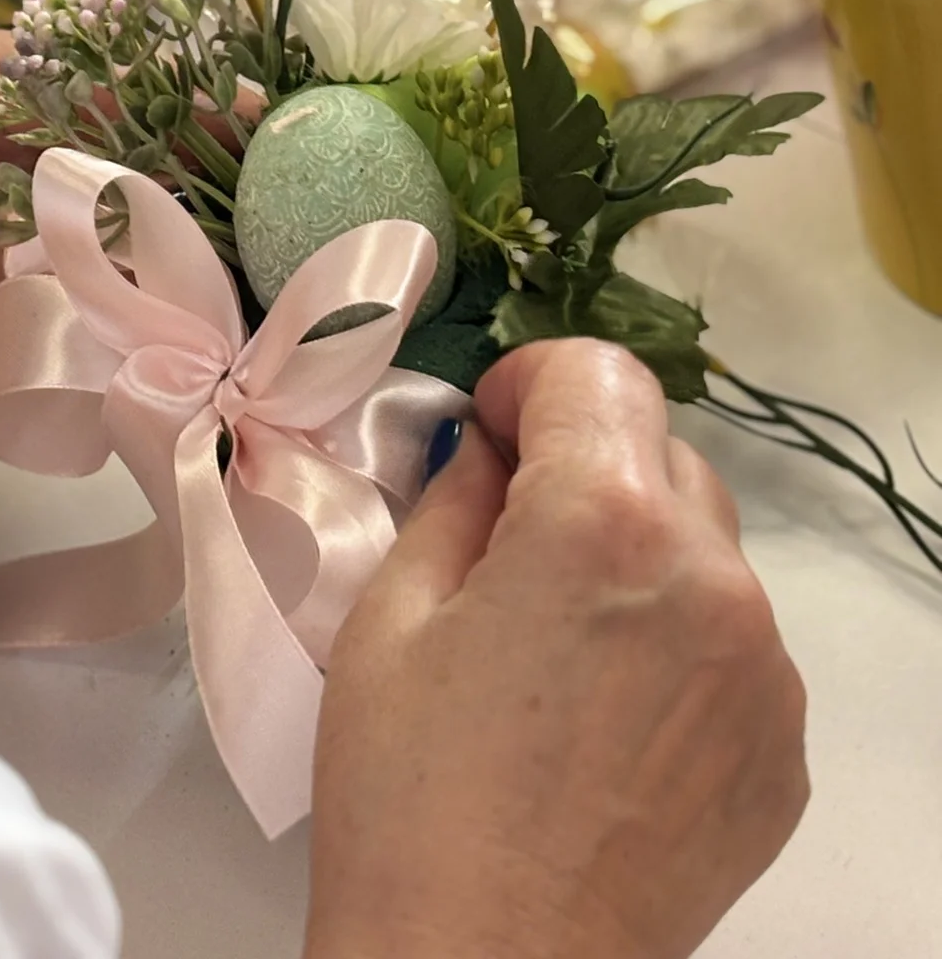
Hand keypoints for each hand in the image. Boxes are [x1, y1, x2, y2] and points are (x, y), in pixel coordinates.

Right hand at [307, 341, 808, 958]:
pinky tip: (602, 720)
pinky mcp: (780, 752)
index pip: (595, 373)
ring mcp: (762, 673)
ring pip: (703, 550)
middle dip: (584, 468)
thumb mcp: (393, 616)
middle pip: (660, 453)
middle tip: (506, 544)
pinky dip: (674, 647)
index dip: (528, 386)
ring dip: (636, 557)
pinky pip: (733, 647)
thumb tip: (490, 453)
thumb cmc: (413, 802)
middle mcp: (711, 580)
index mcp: (602, 524)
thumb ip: (455, 500)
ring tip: (557, 650)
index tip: (488, 435)